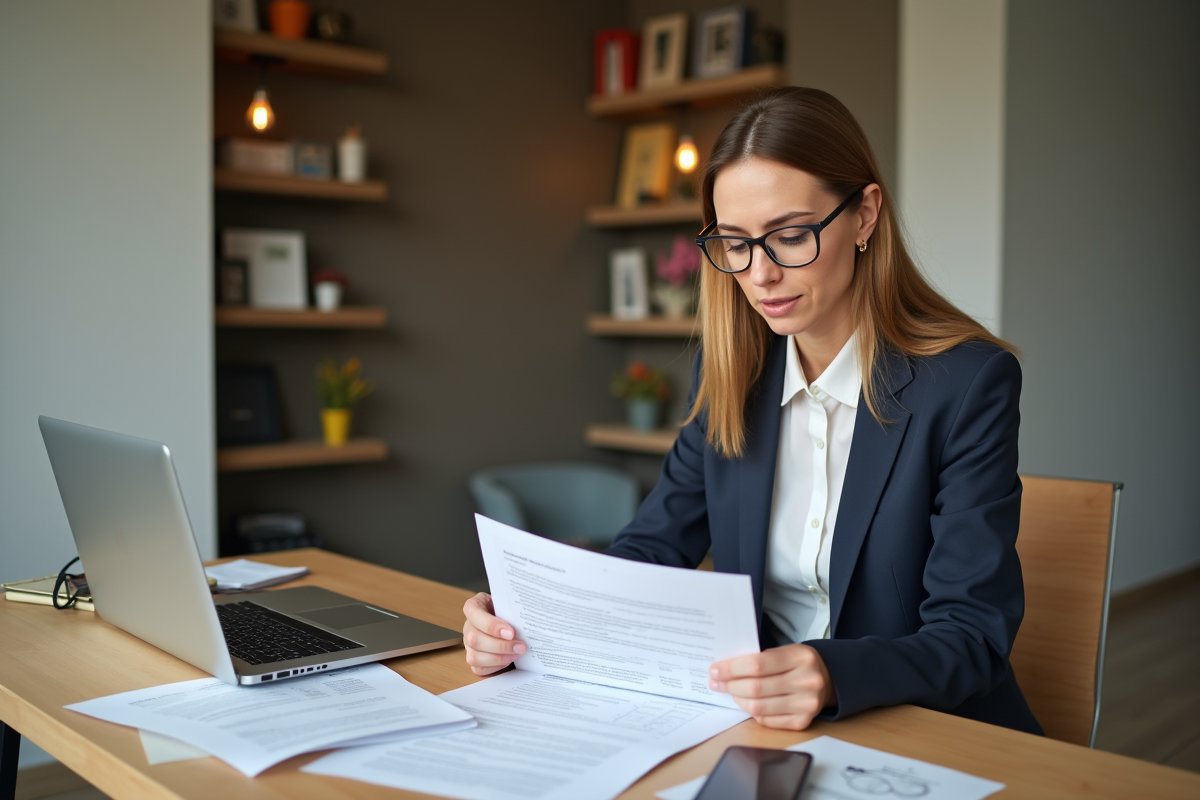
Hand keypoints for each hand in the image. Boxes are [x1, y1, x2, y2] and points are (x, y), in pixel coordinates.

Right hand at [462, 592, 526, 675]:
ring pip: (474, 657)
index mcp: (474, 606)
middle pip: (474, 639)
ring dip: (498, 658)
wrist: (508, 620)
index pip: (473, 612)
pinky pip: (479, 669)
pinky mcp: (473, 659)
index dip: (491, 625)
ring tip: (516, 655)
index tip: (511, 633)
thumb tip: (525, 623)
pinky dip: (495, 667)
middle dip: (500, 646)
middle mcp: (468, 626)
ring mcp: (468, 645)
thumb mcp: (508, 603)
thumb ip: (511, 609)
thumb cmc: (507, 610)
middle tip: (520, 647)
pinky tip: (508, 660)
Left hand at [708, 644, 836, 729]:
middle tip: (716, 682)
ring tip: (731, 693)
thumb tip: (725, 670)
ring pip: (759, 707)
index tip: (715, 670)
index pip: (757, 664)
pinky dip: (752, 712)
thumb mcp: (785, 651)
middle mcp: (807, 682)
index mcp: (801, 658)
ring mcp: (807, 705)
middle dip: (730, 685)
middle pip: (756, 688)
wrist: (829, 680)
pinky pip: (767, 721)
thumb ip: (760, 659)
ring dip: (738, 700)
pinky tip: (747, 703)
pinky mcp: (803, 722)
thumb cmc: (799, 663)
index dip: (731, 669)